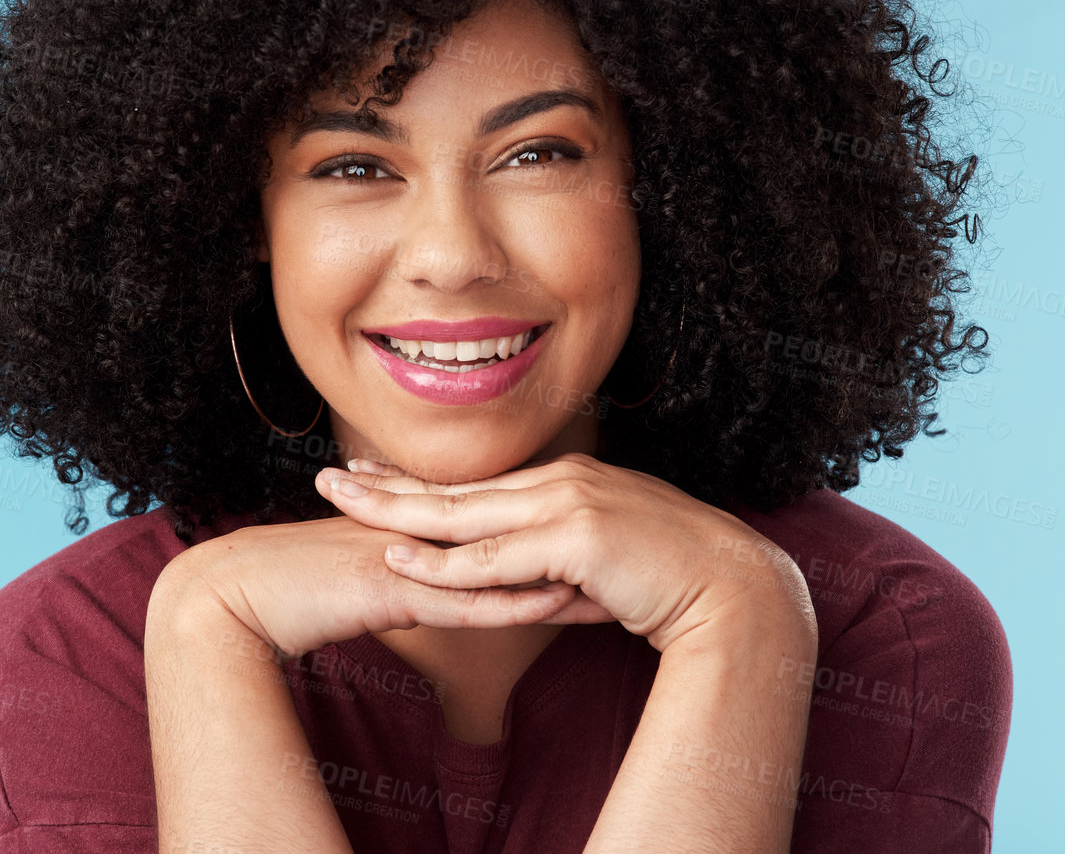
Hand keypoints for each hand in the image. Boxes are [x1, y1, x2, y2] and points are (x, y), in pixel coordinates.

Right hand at [153, 512, 587, 662]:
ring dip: (557, 574)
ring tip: (615, 584)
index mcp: (418, 527)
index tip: (604, 546)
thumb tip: (439, 588)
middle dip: (571, 548)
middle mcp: (420, 532)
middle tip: (633, 555)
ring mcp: (408, 554)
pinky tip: (554, 604)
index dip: (550, 535)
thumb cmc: (293, 590)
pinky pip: (462, 598)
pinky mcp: (390, 585)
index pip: (498, 528)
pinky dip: (511, 601)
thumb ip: (406, 578)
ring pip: (498, 563)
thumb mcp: (364, 581)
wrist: (234, 590)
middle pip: (512, 535)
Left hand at [314, 453, 817, 654]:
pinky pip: (497, 561)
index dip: (418, 482)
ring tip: (345, 511)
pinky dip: (444, 564)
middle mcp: (562, 480)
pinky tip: (402, 560)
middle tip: (328, 478)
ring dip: (398, 516)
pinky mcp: (579, 537)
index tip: (370, 475)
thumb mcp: (605, 559)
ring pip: (465, 517)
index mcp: (566, 481)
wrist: (736, 588)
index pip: (476, 484)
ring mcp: (570, 503)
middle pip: (456, 488)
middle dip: (388, 485)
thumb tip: (526, 582)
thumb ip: (559, 562)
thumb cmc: (673, 580)